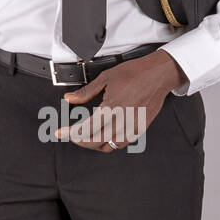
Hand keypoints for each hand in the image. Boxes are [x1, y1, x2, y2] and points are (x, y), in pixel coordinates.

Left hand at [54, 50, 186, 150]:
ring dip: (95, 144)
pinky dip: (110, 143)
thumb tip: (69, 98)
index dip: (70, 134)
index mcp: (111, 107)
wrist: (158, 74)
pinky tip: (105, 135)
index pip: (85, 129)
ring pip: (109, 146)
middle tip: (72, 135)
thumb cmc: (135, 73)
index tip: (61, 133)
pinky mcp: (140, 128)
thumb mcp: (105, 78)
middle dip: (80, 141)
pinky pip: (122, 143)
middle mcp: (122, 120)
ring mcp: (132, 126)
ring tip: (87, 136)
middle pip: (95, 142)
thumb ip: (86, 92)